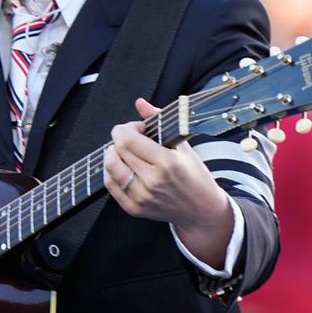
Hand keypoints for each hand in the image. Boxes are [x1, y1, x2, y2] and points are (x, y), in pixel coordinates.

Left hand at [104, 98, 233, 266]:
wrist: (201, 209)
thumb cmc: (195, 176)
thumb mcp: (182, 145)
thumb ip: (159, 121)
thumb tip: (139, 103)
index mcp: (167, 163)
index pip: (128, 139)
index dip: (126, 128)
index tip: (136, 128)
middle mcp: (152, 181)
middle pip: (117, 151)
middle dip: (118, 138)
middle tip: (128, 137)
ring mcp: (142, 197)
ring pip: (110, 168)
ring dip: (111, 154)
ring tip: (123, 151)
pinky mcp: (135, 209)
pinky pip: (111, 185)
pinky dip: (110, 171)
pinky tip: (121, 166)